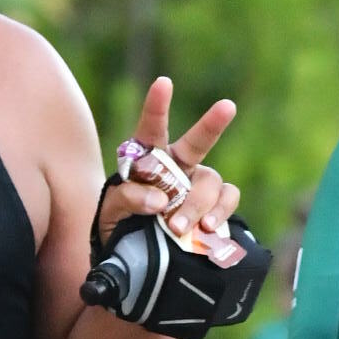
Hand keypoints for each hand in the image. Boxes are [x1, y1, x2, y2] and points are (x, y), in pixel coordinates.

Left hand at [103, 76, 239, 248]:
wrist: (137, 256)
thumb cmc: (119, 224)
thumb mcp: (110, 211)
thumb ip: (128, 199)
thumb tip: (159, 199)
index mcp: (150, 159)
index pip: (152, 129)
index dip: (157, 106)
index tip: (164, 83)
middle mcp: (179, 166)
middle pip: (198, 143)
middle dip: (212, 124)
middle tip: (227, 105)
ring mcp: (199, 186)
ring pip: (210, 183)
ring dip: (196, 205)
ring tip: (177, 228)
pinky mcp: (215, 207)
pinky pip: (228, 199)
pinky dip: (220, 211)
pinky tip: (207, 227)